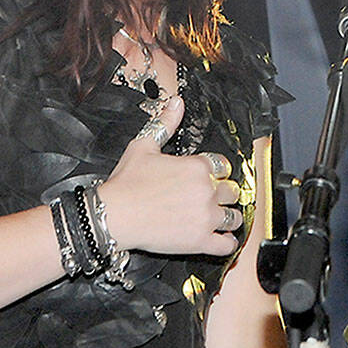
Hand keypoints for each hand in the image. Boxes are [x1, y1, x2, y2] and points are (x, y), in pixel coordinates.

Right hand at [97, 97, 242, 255]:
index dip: (217, 172)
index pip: (224, 166)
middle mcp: (206, 190)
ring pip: (234, 217)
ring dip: (229, 217)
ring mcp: (205, 217)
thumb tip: (176, 103)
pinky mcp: (200, 241)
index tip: (211, 178)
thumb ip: (165, 123)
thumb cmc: (126, 183)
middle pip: (232, 191)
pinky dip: (227, 242)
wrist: (112, 215)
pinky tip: (221, 238)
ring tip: (220, 218)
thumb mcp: (144, 145)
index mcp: (197, 166)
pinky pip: (227, 244)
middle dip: (224, 194)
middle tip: (214, 198)